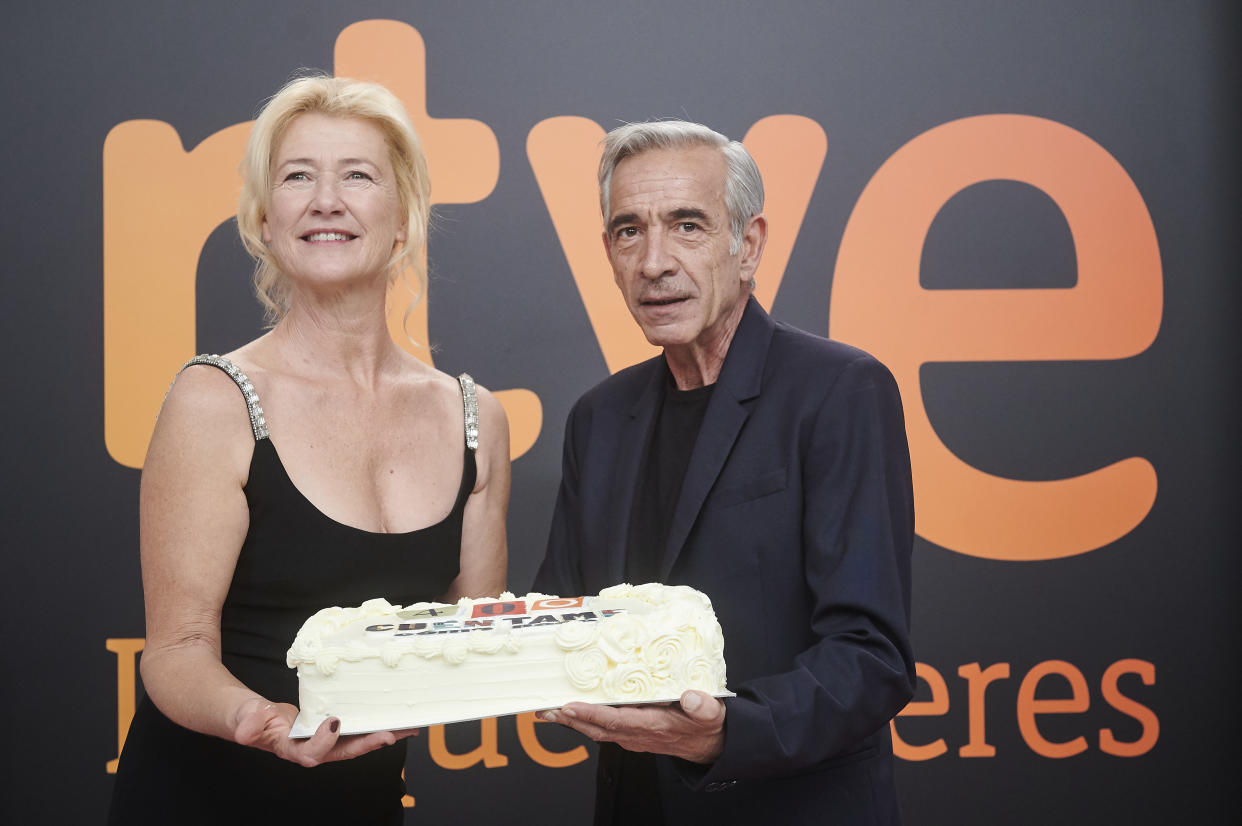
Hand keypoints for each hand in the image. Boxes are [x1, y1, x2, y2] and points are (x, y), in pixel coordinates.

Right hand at [232, 698, 417, 766]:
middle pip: (343, 751)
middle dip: (367, 744)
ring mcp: (322, 739)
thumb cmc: (246, 716)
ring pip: (355, 741)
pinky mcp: (330, 728)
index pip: (309, 754)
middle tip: (390, 734)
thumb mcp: (244, 716)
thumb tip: (245, 733)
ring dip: (380, 735)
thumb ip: (247, 723)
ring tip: (406, 727)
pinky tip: (395, 719)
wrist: (249, 716)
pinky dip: (374, 724)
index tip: (333, 721)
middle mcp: (310, 748)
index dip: (323, 742)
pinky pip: (354, 728)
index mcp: (289, 748)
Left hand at [540, 690, 724, 763]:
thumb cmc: (706, 726)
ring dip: (572, 721)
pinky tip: (572, 712)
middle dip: (570, 720)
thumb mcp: (712, 714)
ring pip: (597, 730)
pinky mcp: (631, 732)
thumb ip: (703, 707)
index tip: (570, 707)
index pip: (617, 721)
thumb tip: (690, 696)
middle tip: (545, 710)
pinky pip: (603, 728)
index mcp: (654, 726)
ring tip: (549, 711)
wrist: (709, 745)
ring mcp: (633, 736)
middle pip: (597, 728)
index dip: (592, 714)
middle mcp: (638, 734)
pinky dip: (584, 720)